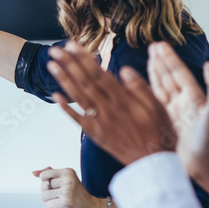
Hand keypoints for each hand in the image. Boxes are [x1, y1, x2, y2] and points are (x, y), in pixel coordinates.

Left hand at [32, 166, 99, 207]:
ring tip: (60, 200)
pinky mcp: (65, 203)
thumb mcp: (66, 178)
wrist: (91, 207)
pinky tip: (62, 205)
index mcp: (68, 172)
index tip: (54, 185)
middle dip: (48, 192)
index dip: (45, 182)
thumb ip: (50, 173)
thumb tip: (34, 173)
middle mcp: (68, 180)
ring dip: (50, 201)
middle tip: (59, 194)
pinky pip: (48, 205)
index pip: (44, 174)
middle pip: (43, 186)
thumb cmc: (77, 193)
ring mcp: (67, 192)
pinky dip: (53, 207)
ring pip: (44, 196)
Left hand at [47, 42, 175, 165]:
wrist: (151, 161)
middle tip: (54, 51)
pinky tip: (54, 96)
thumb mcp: (156, 106)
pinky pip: (76, 119)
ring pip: (78, 97)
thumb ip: (139, 87)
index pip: (99, 74)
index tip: (72, 46)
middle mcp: (108, 108)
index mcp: (123, 99)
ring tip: (51, 66)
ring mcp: (99, 121)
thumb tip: (123, 69)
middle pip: (84, 82)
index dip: (84, 58)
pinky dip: (65, 108)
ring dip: (63, 81)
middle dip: (69, 64)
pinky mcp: (94, 133)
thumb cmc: (157, 131)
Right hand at [147, 42, 208, 193]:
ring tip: (147, 60)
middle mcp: (182, 103)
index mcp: (194, 97)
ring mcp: (173, 112)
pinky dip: (146, 93)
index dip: (169, 59)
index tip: (159, 46)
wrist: (204, 163)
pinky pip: (153, 104)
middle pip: (169, 78)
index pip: (178, 73)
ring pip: (160, 88)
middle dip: (160, 62)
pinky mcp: (164, 123)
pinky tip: (139, 86)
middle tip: (152, 47)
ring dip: (154, 74)